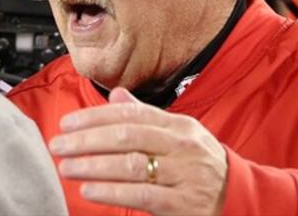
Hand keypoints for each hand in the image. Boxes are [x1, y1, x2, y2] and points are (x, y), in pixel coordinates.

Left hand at [49, 87, 228, 215]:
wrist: (238, 196)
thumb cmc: (200, 163)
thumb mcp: (180, 133)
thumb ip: (146, 115)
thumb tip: (116, 95)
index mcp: (179, 125)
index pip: (131, 115)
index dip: (95, 117)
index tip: (68, 123)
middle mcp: (182, 146)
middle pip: (127, 137)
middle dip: (87, 140)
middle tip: (59, 145)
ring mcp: (183, 174)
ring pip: (131, 165)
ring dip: (93, 166)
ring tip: (67, 167)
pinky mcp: (181, 203)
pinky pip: (141, 194)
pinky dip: (112, 192)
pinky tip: (90, 190)